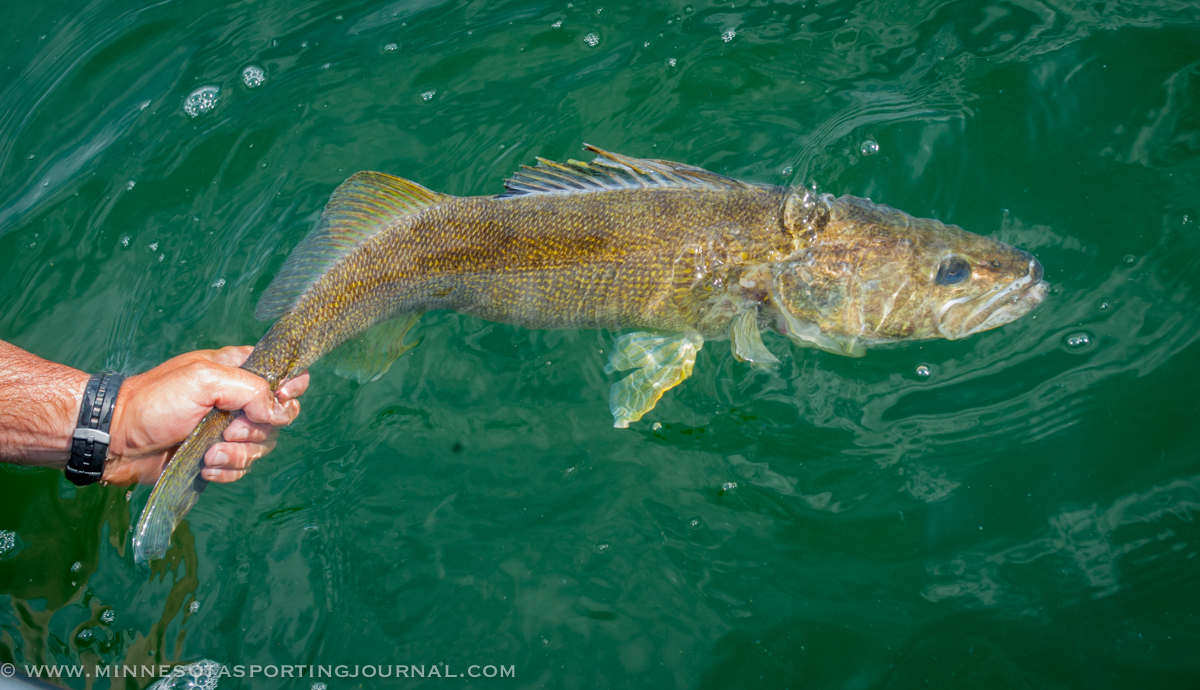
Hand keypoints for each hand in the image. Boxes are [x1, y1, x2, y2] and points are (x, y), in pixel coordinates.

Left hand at [102, 346, 308, 484]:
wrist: (115, 439)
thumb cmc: (155, 401)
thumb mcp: (204, 381)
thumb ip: (251, 390)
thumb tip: (280, 412)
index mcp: (237, 370)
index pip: (284, 373)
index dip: (290, 388)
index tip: (278, 398)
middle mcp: (237, 399)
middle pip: (279, 417)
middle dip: (256, 429)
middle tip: (228, 429)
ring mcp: (227, 430)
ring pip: (261, 446)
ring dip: (236, 454)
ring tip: (208, 453)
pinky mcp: (215, 457)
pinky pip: (241, 468)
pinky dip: (225, 471)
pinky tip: (204, 466)